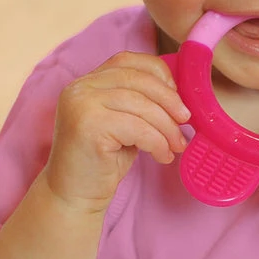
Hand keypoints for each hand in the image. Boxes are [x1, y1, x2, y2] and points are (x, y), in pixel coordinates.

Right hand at [44, 52, 190, 213]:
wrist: (73, 198)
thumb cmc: (103, 161)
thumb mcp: (123, 122)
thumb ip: (140, 101)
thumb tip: (179, 93)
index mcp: (87, 81)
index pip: (128, 60)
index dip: (158, 73)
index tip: (177, 95)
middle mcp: (80, 88)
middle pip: (137, 80)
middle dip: (169, 100)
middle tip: (186, 121)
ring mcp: (81, 105)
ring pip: (141, 104)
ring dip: (167, 126)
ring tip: (176, 145)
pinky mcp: (88, 127)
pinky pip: (137, 128)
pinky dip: (157, 142)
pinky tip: (163, 156)